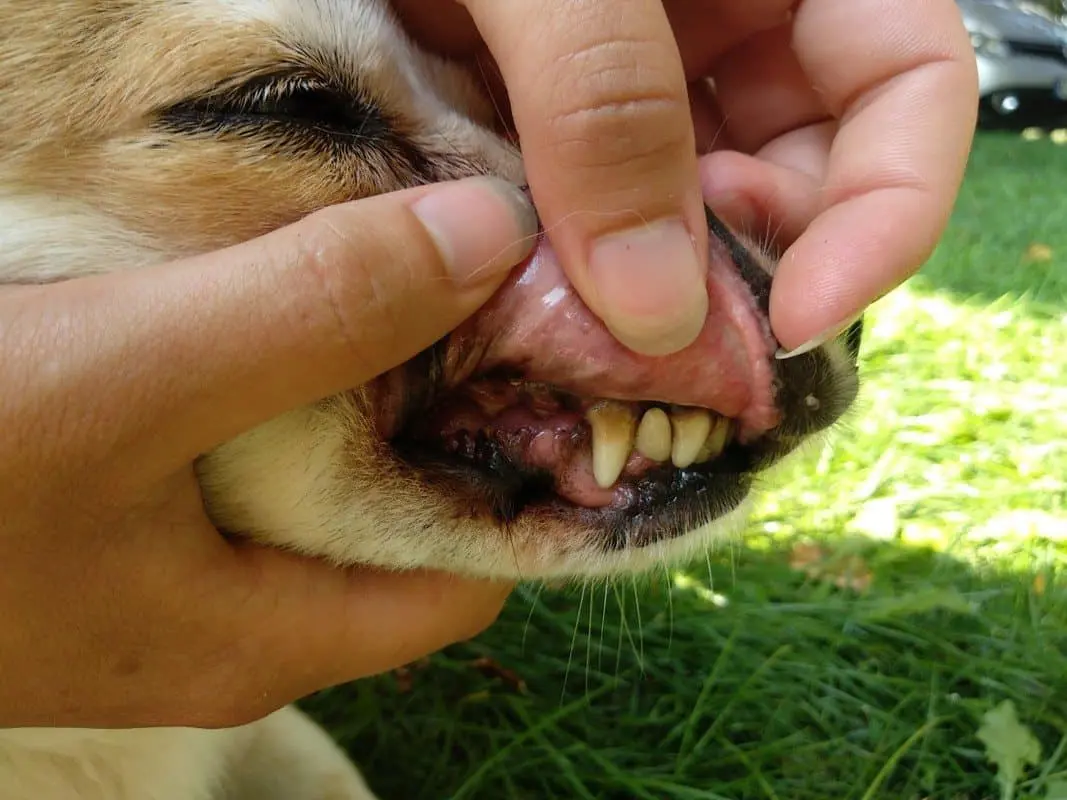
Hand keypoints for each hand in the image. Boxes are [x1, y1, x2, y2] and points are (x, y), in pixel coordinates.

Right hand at [0, 176, 535, 728]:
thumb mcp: (134, 383)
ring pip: (319, 464)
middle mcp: (235, 613)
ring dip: (358, 368)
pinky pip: (239, 435)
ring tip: (408, 263)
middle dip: (447, 401)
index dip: (526, 474)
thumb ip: (316, 318)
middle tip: (491, 282)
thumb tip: (491, 240)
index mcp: (270, 633)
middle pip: (400, 510)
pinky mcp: (117, 505)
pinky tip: (283, 288)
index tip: (557, 359)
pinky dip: (275, 363)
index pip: (470, 573)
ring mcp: (171, 562)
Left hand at [393, 0, 977, 356]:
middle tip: (664, 325)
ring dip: (664, 285)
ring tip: (591, 315)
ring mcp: (651, 85)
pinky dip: (587, 273)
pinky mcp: (567, 130)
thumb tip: (659, 310)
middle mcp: (736, 29)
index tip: (801, 317)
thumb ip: (603, 101)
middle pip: (809, 174)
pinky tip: (541, 297)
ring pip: (705, 215)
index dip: (887, 212)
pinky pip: (609, 219)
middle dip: (753, 266)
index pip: (911, 86)